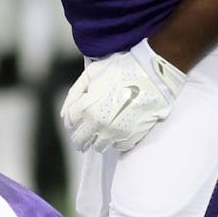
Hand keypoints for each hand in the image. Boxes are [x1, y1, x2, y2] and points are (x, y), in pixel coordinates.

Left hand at [60, 40, 186, 152]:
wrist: (152, 74)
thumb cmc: (122, 69)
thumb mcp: (91, 74)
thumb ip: (74, 94)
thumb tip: (65, 114)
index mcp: (86, 108)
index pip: (70, 124)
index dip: (71, 121)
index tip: (75, 120)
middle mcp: (98, 124)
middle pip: (80, 140)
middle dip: (79, 137)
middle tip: (83, 133)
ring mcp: (115, 133)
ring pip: (99, 147)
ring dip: (97, 140)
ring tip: (101, 131)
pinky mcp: (131, 137)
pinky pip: (118, 146)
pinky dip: (116, 140)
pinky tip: (118, 129)